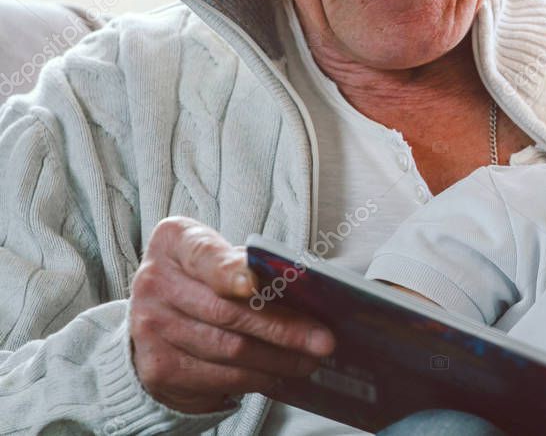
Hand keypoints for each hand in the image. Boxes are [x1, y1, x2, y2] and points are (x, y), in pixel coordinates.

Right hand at [129, 217, 335, 413]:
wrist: (159, 314)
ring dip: (276, 360)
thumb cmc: (206, 278)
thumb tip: (303, 290)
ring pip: (227, 349)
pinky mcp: (156, 368)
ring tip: (308, 361)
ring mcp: (149, 327)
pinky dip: (254, 379)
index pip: (204, 254)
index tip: (254, 284)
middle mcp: (154, 281)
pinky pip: (217, 377)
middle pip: (226, 311)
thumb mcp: (223, 257)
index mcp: (175, 241)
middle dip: (282, 329)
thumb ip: (252, 266)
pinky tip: (278, 376)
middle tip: (322, 340)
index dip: (229, 271)